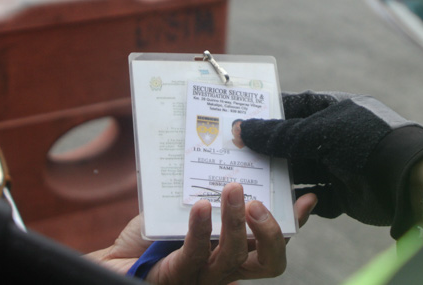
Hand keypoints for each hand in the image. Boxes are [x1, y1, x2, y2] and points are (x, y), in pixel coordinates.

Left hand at [89, 183, 316, 283]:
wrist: (115, 261)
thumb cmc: (152, 235)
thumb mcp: (186, 205)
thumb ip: (208, 189)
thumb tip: (226, 150)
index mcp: (234, 250)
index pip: (274, 243)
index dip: (294, 224)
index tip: (306, 196)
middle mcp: (226, 267)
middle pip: (270, 264)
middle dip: (273, 232)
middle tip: (260, 200)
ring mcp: (203, 276)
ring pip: (234, 257)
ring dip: (236, 220)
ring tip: (233, 187)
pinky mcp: (177, 276)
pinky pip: (195, 254)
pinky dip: (200, 228)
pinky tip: (199, 205)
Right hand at [240, 91, 422, 235]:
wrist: (407, 180)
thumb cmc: (364, 142)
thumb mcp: (317, 132)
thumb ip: (279, 135)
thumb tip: (241, 129)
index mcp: (334, 110)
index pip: (295, 106)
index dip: (269, 113)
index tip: (242, 120)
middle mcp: (336, 137)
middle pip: (294, 143)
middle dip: (268, 150)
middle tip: (236, 155)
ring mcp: (341, 166)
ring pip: (301, 172)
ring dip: (280, 179)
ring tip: (251, 182)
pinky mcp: (345, 195)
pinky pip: (315, 199)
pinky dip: (301, 202)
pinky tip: (282, 204)